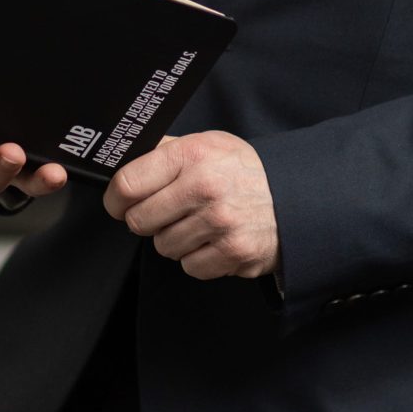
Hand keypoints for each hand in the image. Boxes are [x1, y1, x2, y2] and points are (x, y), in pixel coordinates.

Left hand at [102, 131, 279, 280]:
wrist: (296, 197)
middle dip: (148, 220)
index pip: (127, 184)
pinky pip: (190, 267)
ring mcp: (220, 222)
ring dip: (175, 240)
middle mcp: (205, 187)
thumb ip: (166, 151)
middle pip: (138, 221)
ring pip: (163, 247)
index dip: (116, 199)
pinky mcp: (233, 252)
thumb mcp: (207, 144)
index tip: (120, 203)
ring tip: (199, 224)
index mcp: (192, 155)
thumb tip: (122, 158)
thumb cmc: (244, 171)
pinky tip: (214, 240)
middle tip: (168, 212)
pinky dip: (198, 258)